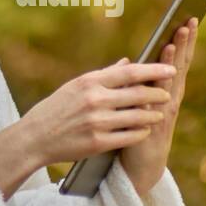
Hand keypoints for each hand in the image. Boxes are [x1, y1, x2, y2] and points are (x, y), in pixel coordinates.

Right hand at [19, 61, 176, 166]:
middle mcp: (95, 100)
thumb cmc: (57, 108)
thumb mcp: (76, 85)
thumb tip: (128, 63)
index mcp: (90, 82)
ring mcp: (97, 122)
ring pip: (136, 117)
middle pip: (137, 95)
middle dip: (157, 94)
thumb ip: (105, 75)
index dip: (153, 71)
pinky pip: (128, 137)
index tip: (170, 69)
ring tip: (160, 114)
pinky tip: (145, 130)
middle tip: (168, 93)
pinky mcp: (97, 143)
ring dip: (152, 115)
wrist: (35, 137)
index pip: (130, 73)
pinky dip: (140, 133)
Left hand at [117, 17, 198, 194]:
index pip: (176, 60)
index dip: (183, 40)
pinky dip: (158, 82)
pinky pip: (156, 98)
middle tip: (188, 20)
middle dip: (183, 43)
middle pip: (178, 64)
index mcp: (165, 91)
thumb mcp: (137, 102)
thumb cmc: (137, 131)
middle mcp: (170, 98)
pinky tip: (159, 68)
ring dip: (173, 58)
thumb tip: (130, 60)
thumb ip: (136, 83)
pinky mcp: (154, 124)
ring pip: (170, 79)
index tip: (188, 17)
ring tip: (175, 39)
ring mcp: (164, 111)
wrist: (142, 166)